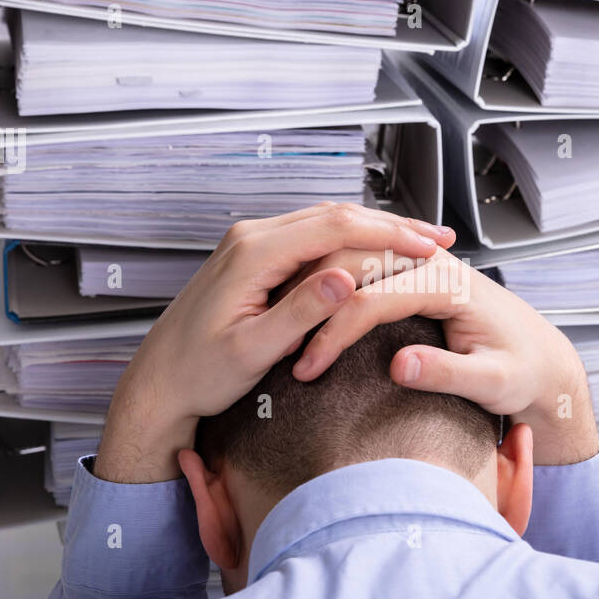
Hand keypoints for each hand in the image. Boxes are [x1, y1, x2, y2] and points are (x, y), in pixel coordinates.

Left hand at [95, 204, 455, 482]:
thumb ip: (299, 312)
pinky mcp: (255, 257)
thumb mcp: (252, 351)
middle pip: (336, 215)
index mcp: (253, 254)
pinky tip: (375, 253)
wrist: (160, 383)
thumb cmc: (198, 374)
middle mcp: (251, 238)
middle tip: (438, 240)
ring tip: (418, 244)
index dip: (389, 233)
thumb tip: (345, 279)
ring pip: (326, 221)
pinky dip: (351, 240)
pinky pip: (312, 236)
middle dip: (391, 225)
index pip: (336, 227)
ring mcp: (252, 244)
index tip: (428, 245)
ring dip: (374, 230)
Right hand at [292, 249, 598, 464]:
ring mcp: (422, 266)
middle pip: (352, 269)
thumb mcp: (493, 383)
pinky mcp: (415, 277)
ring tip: (286, 336)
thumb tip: (399, 365)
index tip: (307, 368)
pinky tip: (309, 322)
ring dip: (315, 294)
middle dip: (312, 308)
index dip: (333, 334)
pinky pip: (360, 273)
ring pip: (350, 262)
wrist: (544, 362)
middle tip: (283, 352)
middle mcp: (434, 265)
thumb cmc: (525, 372)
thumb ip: (448, 373)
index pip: (371, 300)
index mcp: (450, 284)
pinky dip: (330, 293)